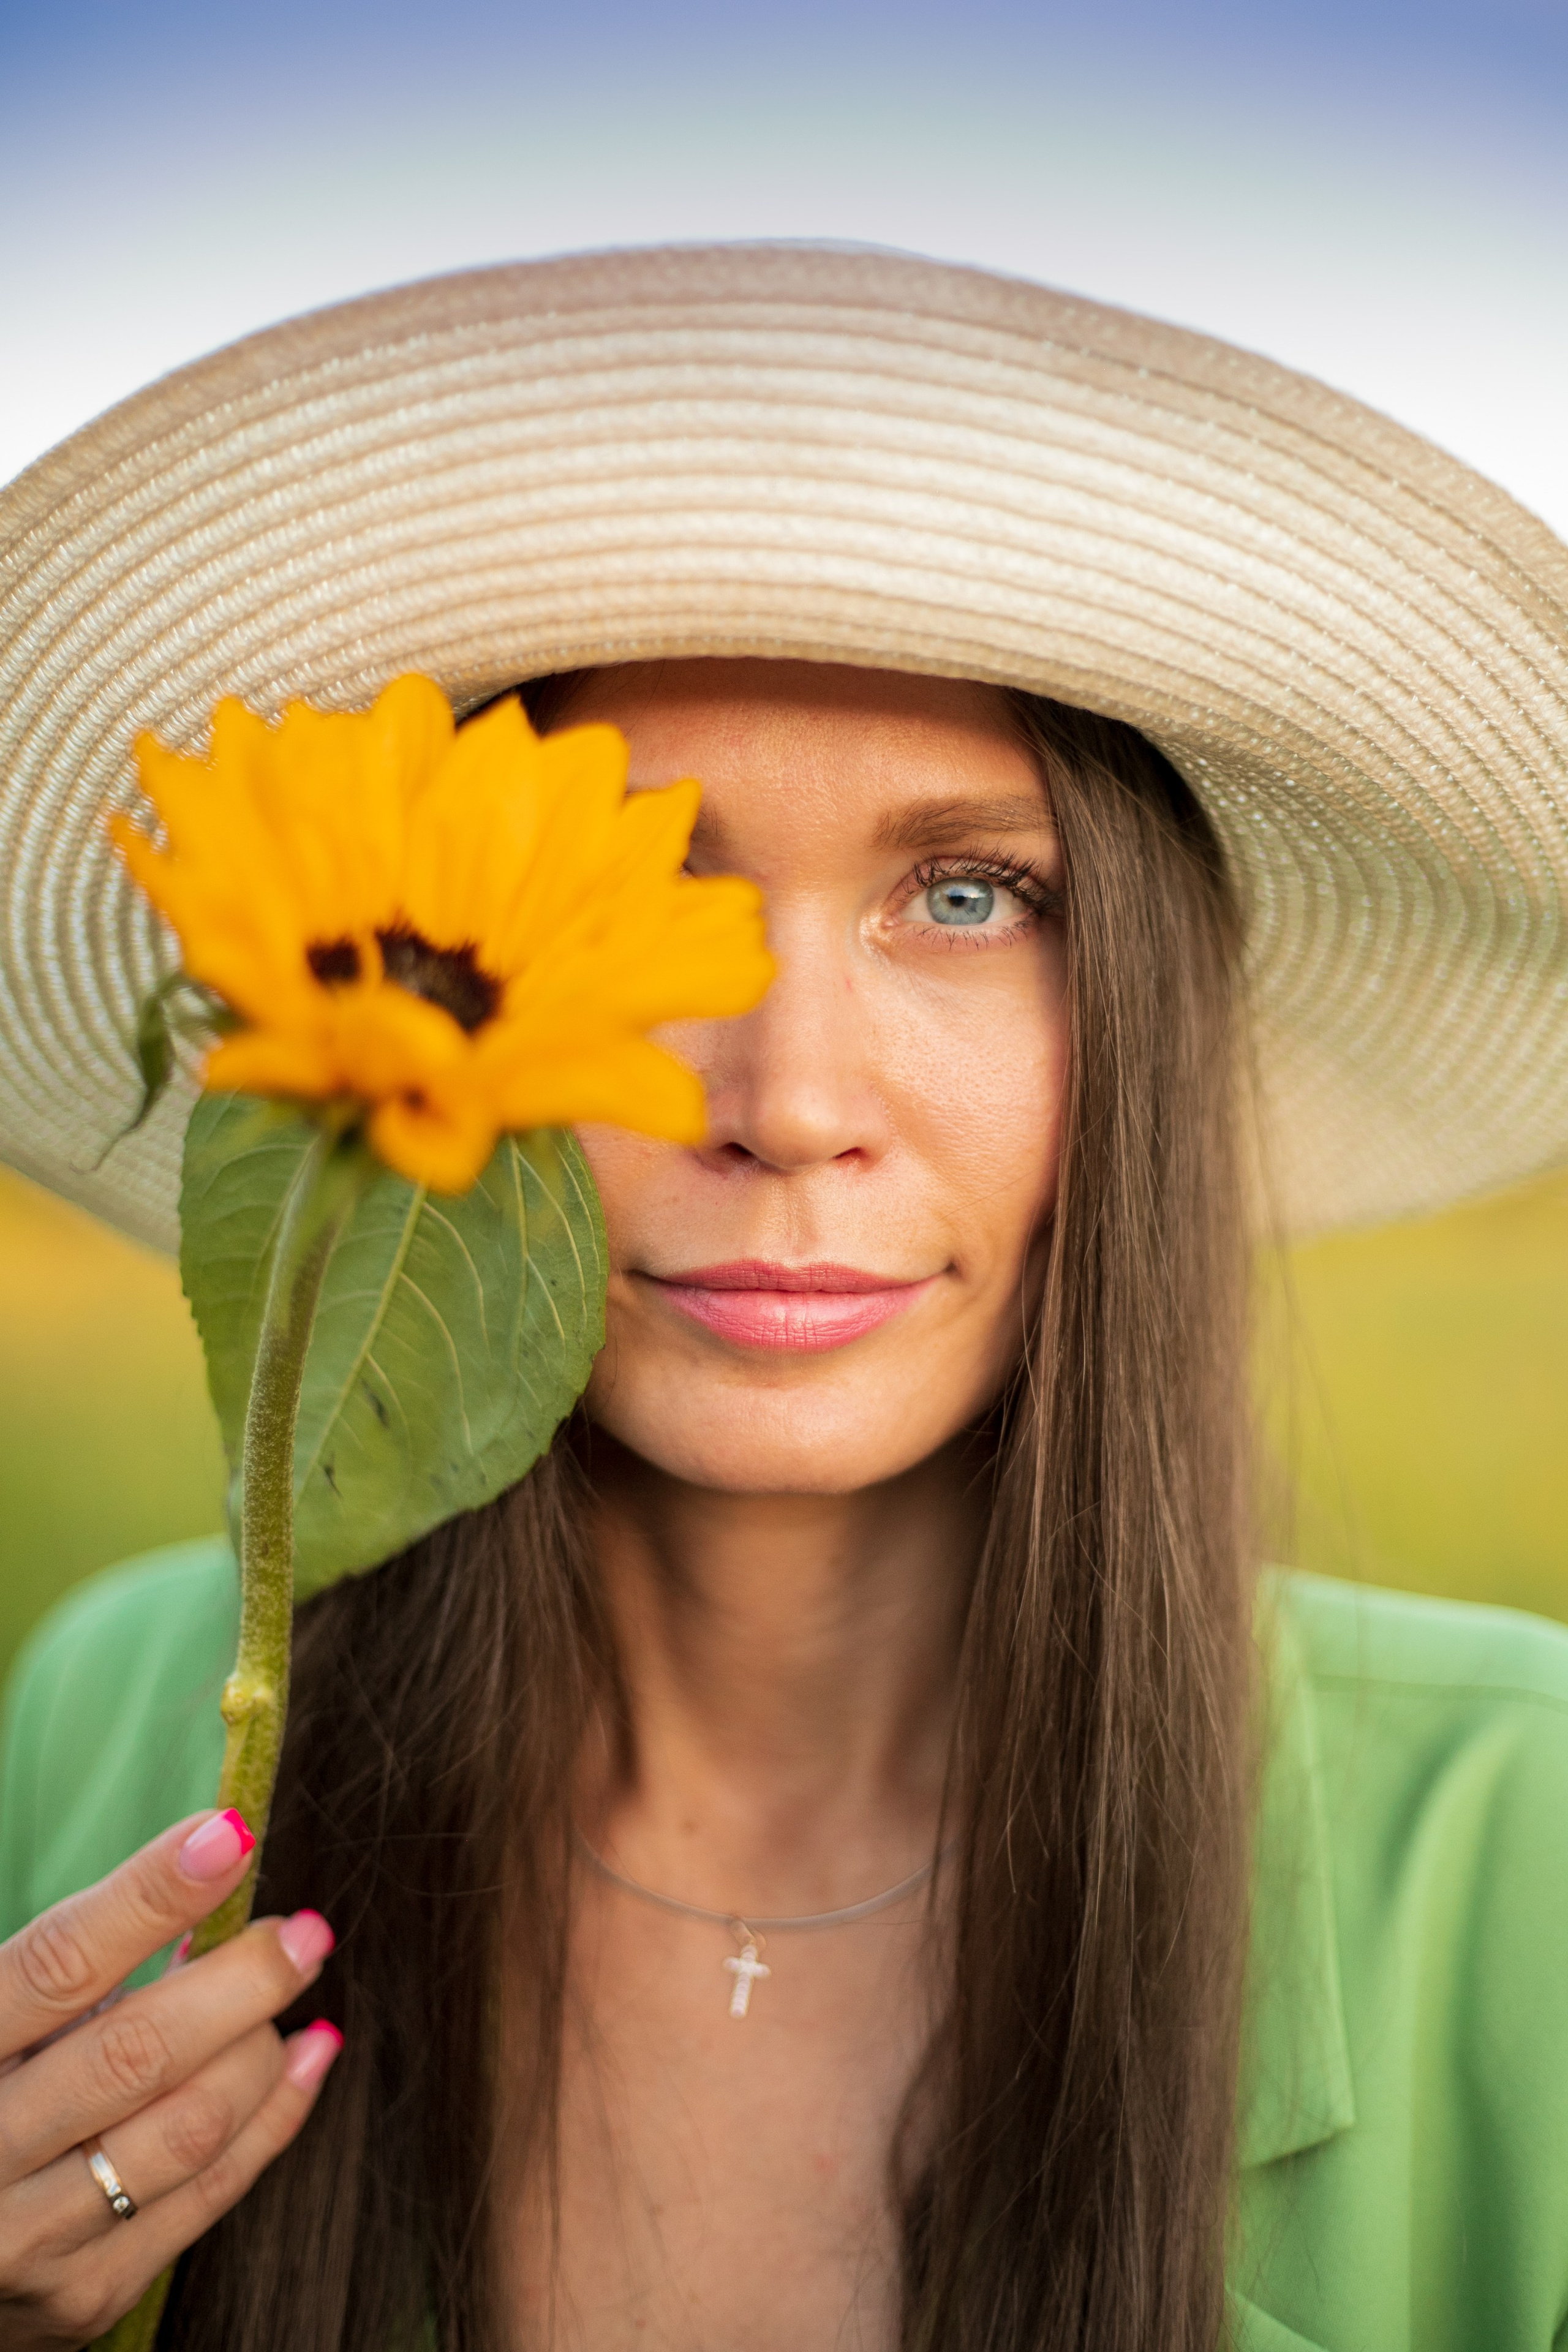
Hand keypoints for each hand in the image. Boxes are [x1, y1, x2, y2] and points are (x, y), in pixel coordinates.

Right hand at [0, 1811, 340, 2348]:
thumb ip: (72, 1974)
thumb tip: (203, 1893)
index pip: (61, 1965)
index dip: (149, 1895)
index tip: (229, 1837)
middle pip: (137, 2054)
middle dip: (241, 1981)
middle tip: (306, 1931)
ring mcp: (28, 2242)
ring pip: (188, 2129)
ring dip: (262, 2050)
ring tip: (292, 1995)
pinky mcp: (83, 2297)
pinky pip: (207, 2198)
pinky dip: (275, 2116)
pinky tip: (306, 2057)